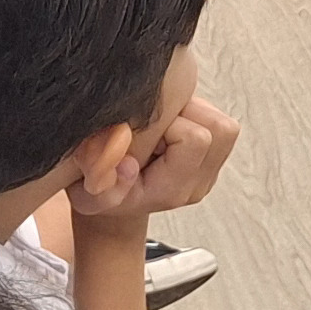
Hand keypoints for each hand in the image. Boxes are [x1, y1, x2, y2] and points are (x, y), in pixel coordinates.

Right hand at [70, 91, 239, 225]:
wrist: (110, 196)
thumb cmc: (98, 187)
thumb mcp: (86, 189)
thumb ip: (99, 177)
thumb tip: (128, 165)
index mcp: (170, 190)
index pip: (195, 138)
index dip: (165, 121)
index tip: (138, 130)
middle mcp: (195, 185)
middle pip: (220, 129)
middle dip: (184, 113)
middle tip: (151, 124)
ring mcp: (208, 173)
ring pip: (224, 124)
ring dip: (191, 113)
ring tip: (158, 124)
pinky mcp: (212, 159)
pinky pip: (218, 123)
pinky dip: (194, 116)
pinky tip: (166, 126)